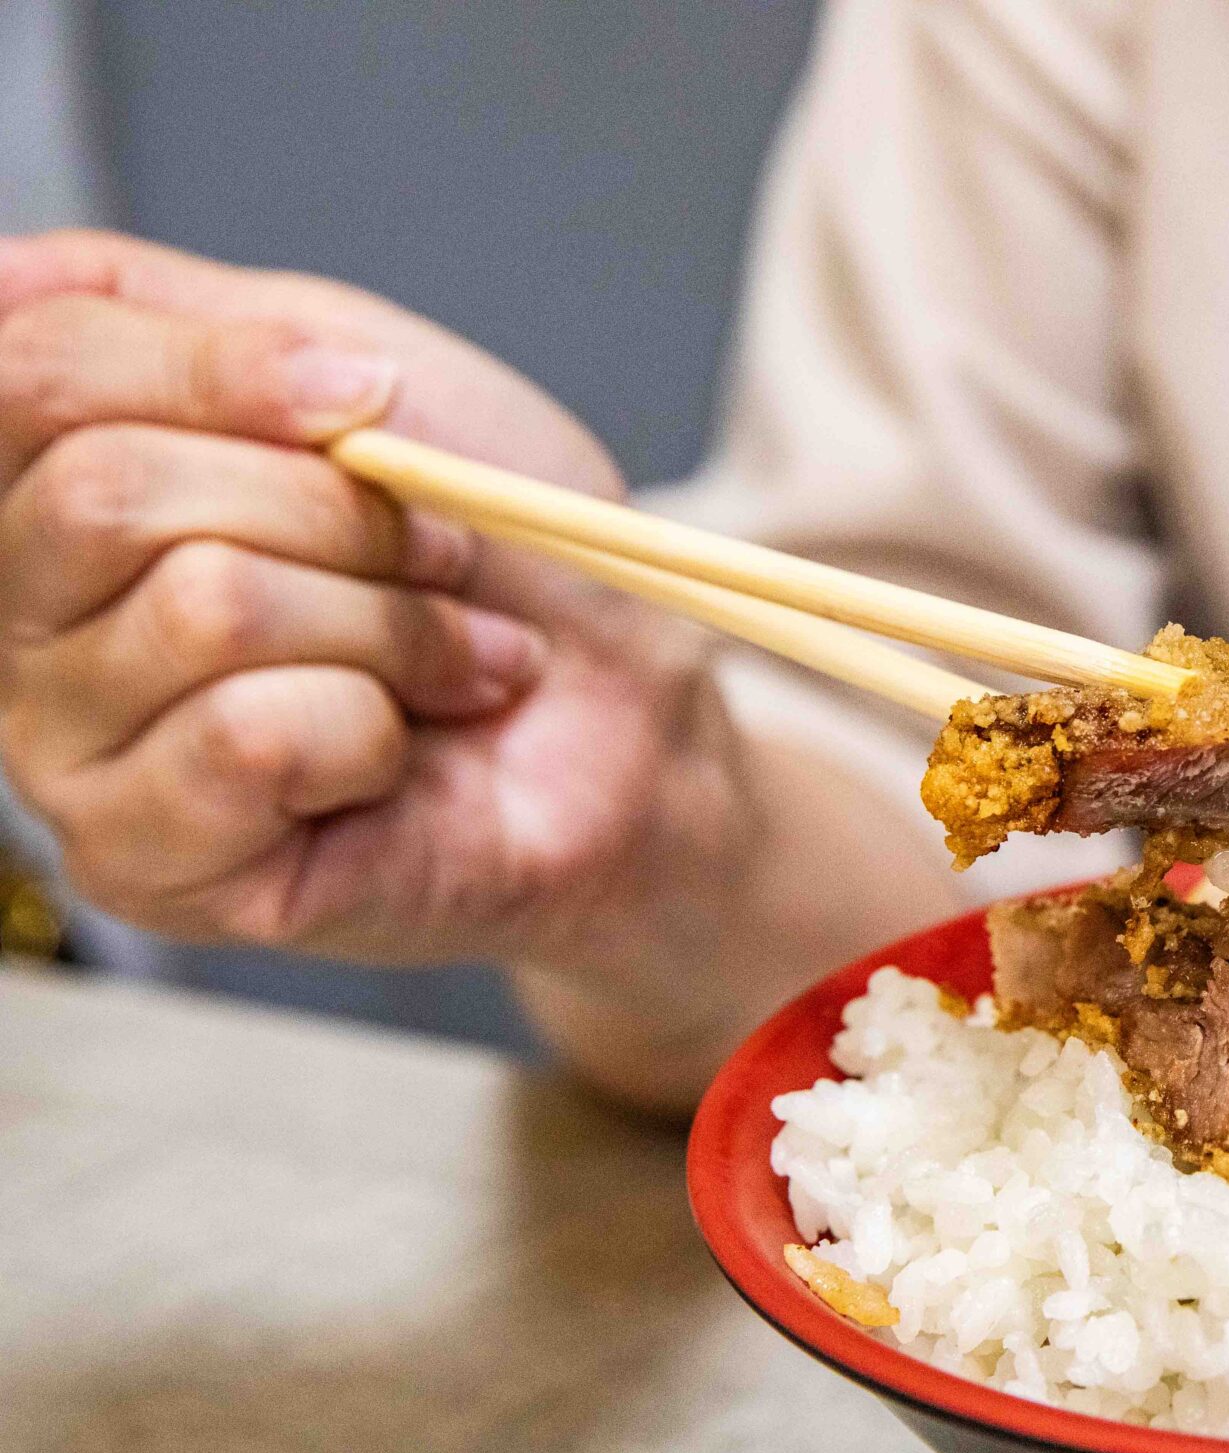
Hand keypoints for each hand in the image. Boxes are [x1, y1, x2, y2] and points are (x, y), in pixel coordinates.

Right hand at [0, 231, 754, 1073]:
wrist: (627, 724)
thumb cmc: (505, 562)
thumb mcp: (365, 377)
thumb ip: (171, 312)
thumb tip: (11, 275)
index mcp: (52, 480)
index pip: (28, 369)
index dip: (215, 365)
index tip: (369, 392)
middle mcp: (22, 615)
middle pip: (106, 494)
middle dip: (334, 513)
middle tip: (441, 560)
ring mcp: (63, 750)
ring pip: (201, 609)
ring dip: (385, 625)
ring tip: (450, 661)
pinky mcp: (145, 862)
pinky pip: (245, 738)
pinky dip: (373, 729)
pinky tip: (400, 753)